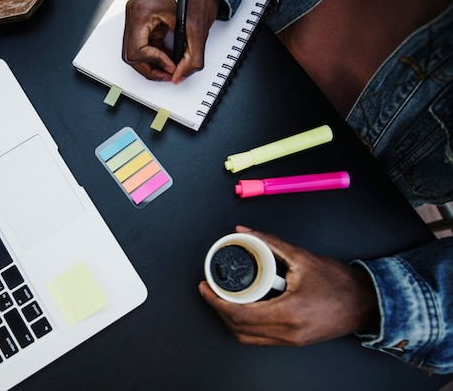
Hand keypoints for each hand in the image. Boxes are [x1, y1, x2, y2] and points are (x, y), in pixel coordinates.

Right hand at [122, 0, 219, 83]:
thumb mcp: (198, 30)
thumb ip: (192, 58)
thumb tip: (180, 75)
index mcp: (142, 11)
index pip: (136, 50)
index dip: (154, 63)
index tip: (171, 66)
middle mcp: (135, 13)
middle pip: (131, 54)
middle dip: (151, 67)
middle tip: (169, 73)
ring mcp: (137, 16)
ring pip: (135, 51)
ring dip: (153, 62)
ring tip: (172, 64)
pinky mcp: (144, 19)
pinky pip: (143, 44)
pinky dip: (156, 53)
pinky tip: (169, 54)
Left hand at [199, 226, 379, 345]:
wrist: (368, 303)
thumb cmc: (341, 283)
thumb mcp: (302, 257)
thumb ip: (269, 242)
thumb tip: (244, 232)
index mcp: (289, 313)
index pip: (240, 314)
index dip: (216, 302)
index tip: (206, 288)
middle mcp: (288, 332)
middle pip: (239, 329)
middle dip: (219, 310)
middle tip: (210, 291)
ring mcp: (292, 340)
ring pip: (248, 338)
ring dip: (230, 320)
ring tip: (223, 299)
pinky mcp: (295, 341)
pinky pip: (261, 339)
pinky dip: (246, 326)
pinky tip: (243, 309)